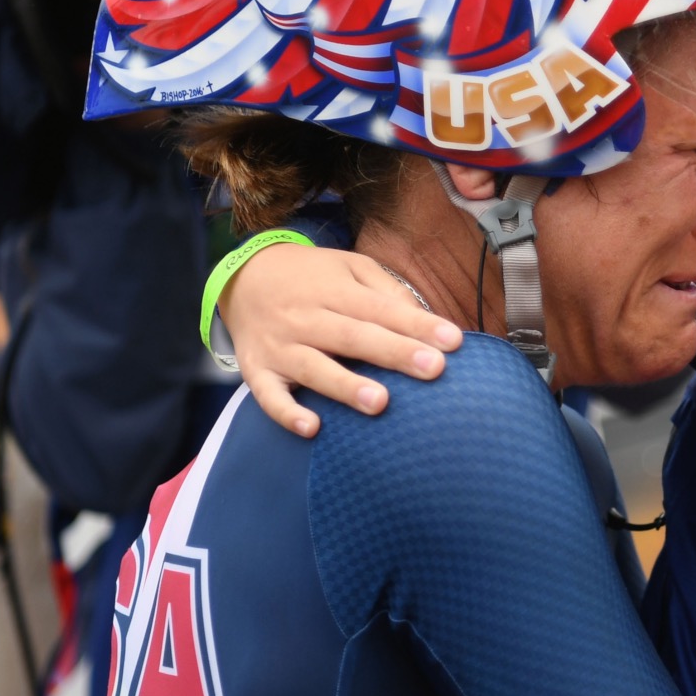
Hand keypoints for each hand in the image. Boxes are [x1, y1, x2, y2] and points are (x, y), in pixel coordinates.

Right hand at [222, 242, 463, 436]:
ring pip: (314, 367)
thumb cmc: (311, 278)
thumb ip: (386, 291)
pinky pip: (269, 396)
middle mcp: (306, 318)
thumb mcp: (349, 267)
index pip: (381, 309)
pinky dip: (287, 413)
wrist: (242, 277)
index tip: (453, 342)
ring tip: (380, 403)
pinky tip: (311, 428)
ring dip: (346, 386)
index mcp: (333, 290)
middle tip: (433, 369)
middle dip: (394, 353)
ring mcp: (280, 347)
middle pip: (354, 337)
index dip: (417, 325)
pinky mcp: (257, 371)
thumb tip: (424, 320)